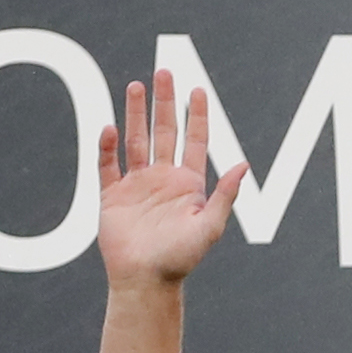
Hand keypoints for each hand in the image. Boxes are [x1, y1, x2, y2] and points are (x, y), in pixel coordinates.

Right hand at [93, 68, 241, 286]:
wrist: (145, 281)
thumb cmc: (180, 259)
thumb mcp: (209, 227)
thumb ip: (225, 195)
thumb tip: (244, 164)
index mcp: (188, 184)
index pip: (194, 140)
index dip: (196, 115)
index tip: (197, 89)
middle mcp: (163, 179)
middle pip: (164, 131)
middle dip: (165, 102)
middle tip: (164, 71)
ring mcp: (137, 185)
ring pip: (136, 140)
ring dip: (135, 113)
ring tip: (135, 85)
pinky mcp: (112, 196)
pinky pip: (108, 165)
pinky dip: (107, 146)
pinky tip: (109, 127)